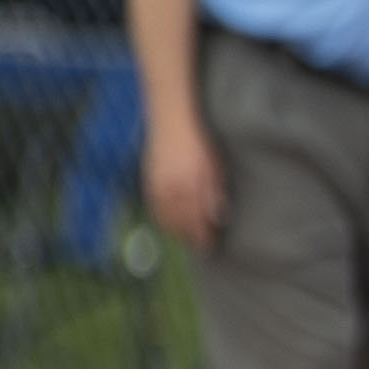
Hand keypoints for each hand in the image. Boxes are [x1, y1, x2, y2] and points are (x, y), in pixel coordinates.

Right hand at [144, 116, 223, 252]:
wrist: (171, 120)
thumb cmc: (199, 143)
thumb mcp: (214, 167)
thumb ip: (215, 193)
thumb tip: (219, 218)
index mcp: (190, 184)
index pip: (196, 220)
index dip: (203, 236)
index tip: (211, 246)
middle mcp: (171, 187)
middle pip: (180, 223)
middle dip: (191, 237)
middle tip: (202, 248)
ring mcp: (157, 184)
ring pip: (165, 218)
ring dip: (176, 232)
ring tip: (187, 240)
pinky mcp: (149, 180)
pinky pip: (154, 208)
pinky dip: (163, 220)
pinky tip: (170, 225)